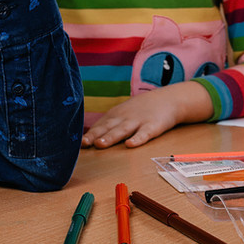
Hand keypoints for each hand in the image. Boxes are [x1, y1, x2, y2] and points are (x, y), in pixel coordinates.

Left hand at [81, 82, 212, 148]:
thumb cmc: (140, 110)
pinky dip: (137, 139)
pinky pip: (144, 134)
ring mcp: (138, 122)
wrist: (167, 99)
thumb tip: (88, 138)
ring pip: (122, 130)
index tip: (76, 144)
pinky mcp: (153, 126)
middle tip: (83, 143)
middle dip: (94, 135)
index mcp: (115, 116)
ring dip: (110, 137)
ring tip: (100, 144)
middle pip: (107, 127)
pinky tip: (130, 145)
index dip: (88, 134)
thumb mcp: (122, 113)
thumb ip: (107, 125)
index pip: (99, 126)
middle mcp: (124, 118)